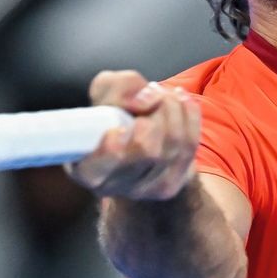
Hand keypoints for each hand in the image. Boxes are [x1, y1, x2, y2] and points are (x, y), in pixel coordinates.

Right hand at [67, 70, 199, 201]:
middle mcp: (113, 185)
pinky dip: (189, 115)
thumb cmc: (113, 112)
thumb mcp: (105, 90)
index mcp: (86, 168)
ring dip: (172, 109)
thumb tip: (144, 101)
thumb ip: (117, 88)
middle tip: (149, 97)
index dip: (111, 149)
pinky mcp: (170, 185)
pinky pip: (190, 146)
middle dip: (155, 114)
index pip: (97, 168)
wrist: (136, 135)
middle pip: (146, 151)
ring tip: (164, 95)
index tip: (118, 128)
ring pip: (172, 146)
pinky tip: (181, 100)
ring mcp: (144, 189)